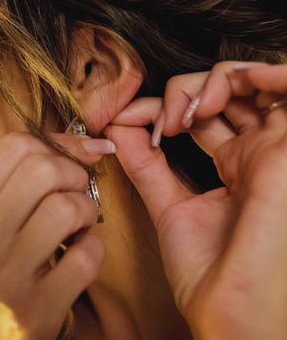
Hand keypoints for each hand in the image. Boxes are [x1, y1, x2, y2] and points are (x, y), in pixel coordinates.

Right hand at [0, 131, 112, 338]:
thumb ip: (18, 182)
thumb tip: (90, 144)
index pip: (13, 147)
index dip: (53, 145)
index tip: (67, 162)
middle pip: (41, 170)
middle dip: (73, 174)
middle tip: (74, 193)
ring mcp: (5, 280)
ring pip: (65, 208)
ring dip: (86, 211)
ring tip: (78, 225)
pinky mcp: (36, 312)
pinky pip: (86, 257)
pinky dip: (94, 249)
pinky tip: (80, 255)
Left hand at [105, 61, 286, 338]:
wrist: (232, 311)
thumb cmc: (209, 272)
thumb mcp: (167, 205)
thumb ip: (145, 164)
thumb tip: (115, 125)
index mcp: (234, 166)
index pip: (201, 113)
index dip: (160, 106)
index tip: (123, 122)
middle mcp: (257, 154)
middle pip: (226, 92)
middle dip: (183, 91)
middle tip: (158, 121)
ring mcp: (275, 150)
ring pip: (255, 83)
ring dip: (217, 79)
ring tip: (187, 109)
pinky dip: (264, 73)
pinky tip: (227, 87)